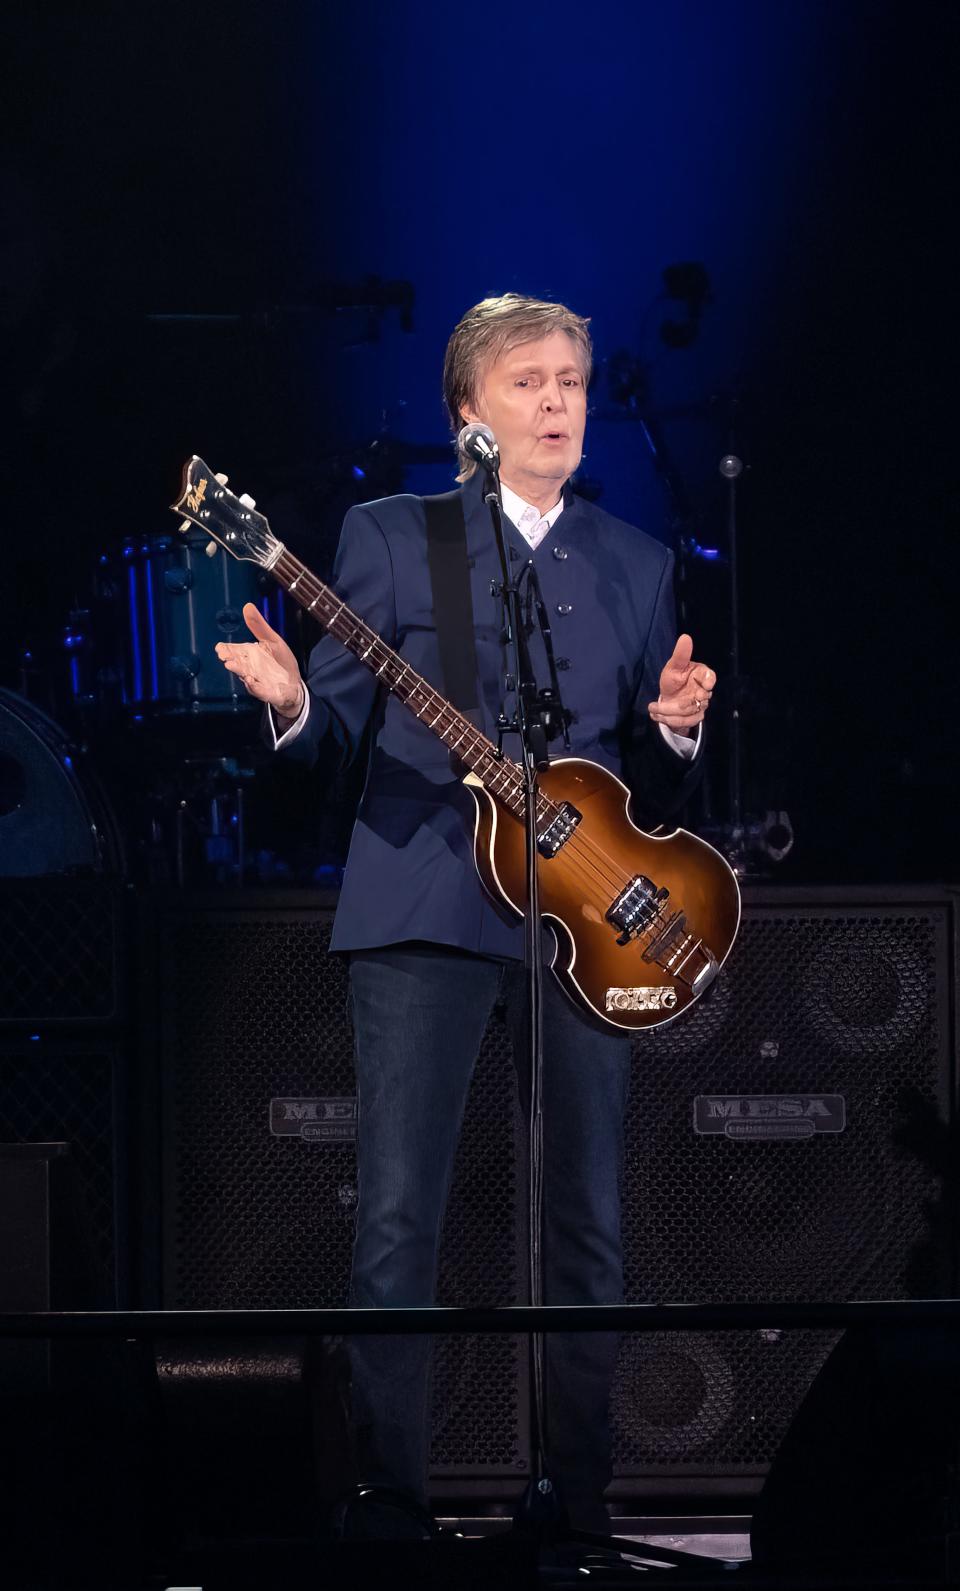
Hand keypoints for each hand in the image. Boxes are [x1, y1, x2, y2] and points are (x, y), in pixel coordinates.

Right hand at [215, 602, 304, 716]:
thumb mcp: (272, 640)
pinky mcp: (266, 692)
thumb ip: (259, 626)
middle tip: (224, 656)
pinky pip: (258, 690)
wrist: (294, 684)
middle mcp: (249, 668)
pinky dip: (254, 686)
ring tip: (231, 665)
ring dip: (238, 671)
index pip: (233, 650)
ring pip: (244, 675)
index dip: (225, 649)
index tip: (220, 648)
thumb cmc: (280, 662)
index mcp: (249, 654)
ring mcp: (256, 681)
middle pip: (237, 663)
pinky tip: (250, 680)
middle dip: (230, 659)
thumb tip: (247, 605)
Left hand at [648, 633, 714, 734]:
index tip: (706, 685)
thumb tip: (685, 637)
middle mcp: (704, 691)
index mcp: (702, 675)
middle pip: (698, 699)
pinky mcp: (695, 717)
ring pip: (689, 712)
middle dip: (679, 703)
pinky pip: (686, 722)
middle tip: (660, 702)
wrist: (669, 695)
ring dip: (668, 712)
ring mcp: (701, 705)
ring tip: (652, 709)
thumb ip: (681, 655)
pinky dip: (670, 720)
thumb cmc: (673, 678)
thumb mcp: (673, 666)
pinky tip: (657, 716)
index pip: (710, 678)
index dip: (709, 681)